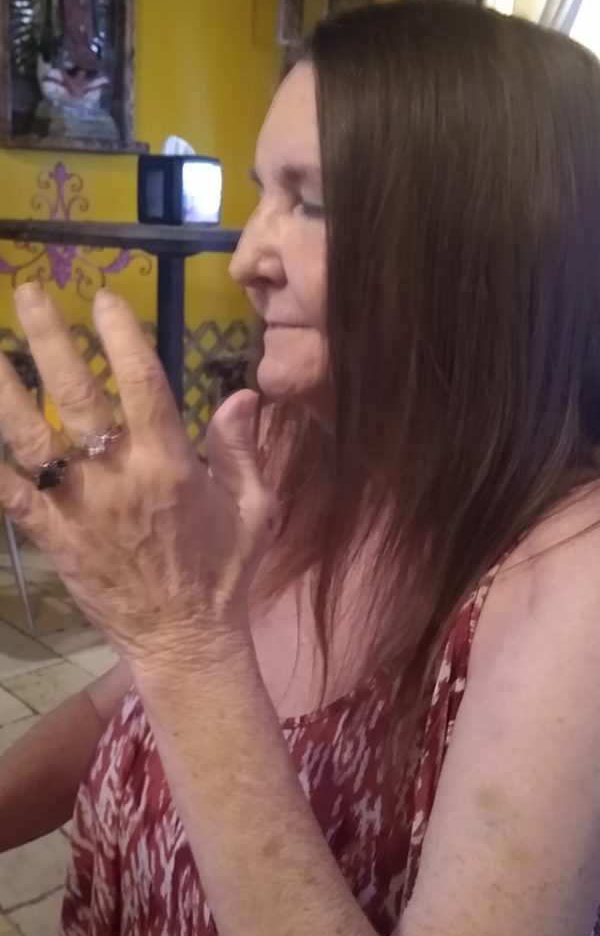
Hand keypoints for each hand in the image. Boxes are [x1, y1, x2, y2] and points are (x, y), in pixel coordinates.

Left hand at [0, 284, 276, 668]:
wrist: (187, 640)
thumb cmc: (224, 571)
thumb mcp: (255, 508)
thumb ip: (244, 448)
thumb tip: (244, 393)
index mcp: (170, 465)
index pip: (142, 383)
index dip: (122, 336)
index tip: (104, 299)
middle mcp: (119, 478)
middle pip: (75, 396)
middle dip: (49, 339)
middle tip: (29, 294)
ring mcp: (80, 508)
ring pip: (31, 439)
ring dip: (5, 391)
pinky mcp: (54, 538)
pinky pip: (12, 498)